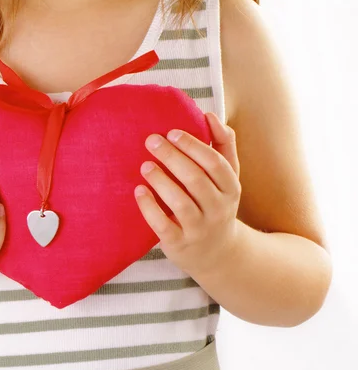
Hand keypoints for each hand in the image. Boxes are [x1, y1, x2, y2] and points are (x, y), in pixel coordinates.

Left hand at [134, 112, 241, 274]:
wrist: (217, 255)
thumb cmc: (216, 205)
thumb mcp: (227, 178)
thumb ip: (223, 146)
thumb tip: (210, 114)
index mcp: (231, 189)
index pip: (215, 163)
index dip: (193, 146)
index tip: (172, 132)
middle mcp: (218, 209)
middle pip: (196, 180)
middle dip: (173, 157)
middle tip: (151, 140)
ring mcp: (200, 229)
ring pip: (181, 203)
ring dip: (161, 181)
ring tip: (144, 165)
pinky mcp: (180, 244)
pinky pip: (163, 225)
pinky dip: (149, 207)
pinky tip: (139, 191)